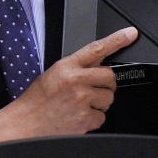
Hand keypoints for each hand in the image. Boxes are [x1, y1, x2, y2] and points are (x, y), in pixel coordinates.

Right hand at [0, 26, 137, 142]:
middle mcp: (76, 81)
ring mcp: (82, 100)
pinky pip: (102, 117)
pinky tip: (78, 116)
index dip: (117, 39)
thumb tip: (98, 63)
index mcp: (67, 66)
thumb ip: (77, 67)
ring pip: (108, 98)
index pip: (97, 48)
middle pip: (110, 77)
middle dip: (106, 84)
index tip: (130, 33)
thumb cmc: (38, 100)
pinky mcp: (85, 118)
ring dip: (99, 103)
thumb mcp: (54, 73)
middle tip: (91, 89)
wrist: (26, 123)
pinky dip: (93, 119)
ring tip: (80, 105)